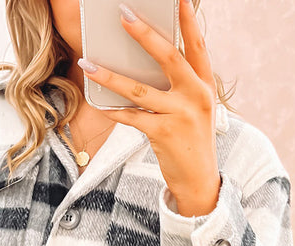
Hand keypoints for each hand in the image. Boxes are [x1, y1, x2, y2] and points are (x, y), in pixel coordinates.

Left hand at [77, 0, 221, 216]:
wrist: (200, 181)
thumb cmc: (192, 142)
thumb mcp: (194, 110)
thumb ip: (179, 87)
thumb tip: (146, 67)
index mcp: (206, 86)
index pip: (197, 47)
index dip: (188, 21)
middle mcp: (196, 97)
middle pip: (169, 57)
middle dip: (144, 34)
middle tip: (123, 14)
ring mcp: (180, 116)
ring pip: (139, 89)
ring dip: (110, 75)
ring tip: (89, 62)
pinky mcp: (163, 134)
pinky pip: (132, 117)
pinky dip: (113, 110)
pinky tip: (99, 102)